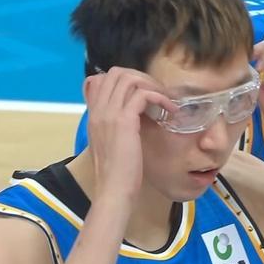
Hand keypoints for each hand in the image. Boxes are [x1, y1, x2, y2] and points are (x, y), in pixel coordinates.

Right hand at [83, 67, 176, 201]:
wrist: (113, 190)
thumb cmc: (118, 173)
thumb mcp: (112, 144)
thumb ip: (116, 127)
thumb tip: (133, 117)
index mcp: (94, 115)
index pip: (102, 79)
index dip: (127, 80)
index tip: (145, 94)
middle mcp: (98, 110)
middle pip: (117, 73)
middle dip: (142, 78)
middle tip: (159, 94)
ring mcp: (109, 114)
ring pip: (129, 79)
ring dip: (152, 85)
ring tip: (166, 100)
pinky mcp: (124, 121)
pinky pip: (143, 94)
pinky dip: (160, 98)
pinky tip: (170, 111)